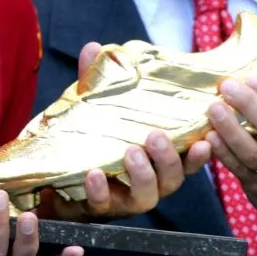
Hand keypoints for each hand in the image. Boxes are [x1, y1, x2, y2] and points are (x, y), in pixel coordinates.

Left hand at [41, 43, 211, 222]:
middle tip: (156, 136)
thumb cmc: (86, 140)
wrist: (50, 175)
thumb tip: (94, 47)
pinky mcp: (98, 208)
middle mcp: (146, 181)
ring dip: (143, 174)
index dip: (199, 153)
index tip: (206, 140)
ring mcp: (124, 198)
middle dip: (169, 159)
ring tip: (131, 152)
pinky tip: (95, 175)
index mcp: (153, 159)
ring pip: (147, 196)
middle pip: (172, 178)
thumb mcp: (91, 106)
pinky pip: (104, 205)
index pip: (186, 158)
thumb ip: (95, 80)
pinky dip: (101, 191)